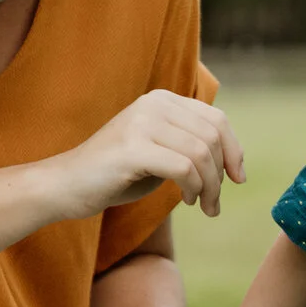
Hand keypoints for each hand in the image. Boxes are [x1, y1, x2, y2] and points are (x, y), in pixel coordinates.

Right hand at [53, 90, 245, 219]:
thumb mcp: (161, 152)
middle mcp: (154, 104)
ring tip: (203, 206)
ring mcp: (142, 122)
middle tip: (214, 202)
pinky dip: (193, 188)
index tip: (238, 178)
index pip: (216, 119)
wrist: (68, 186)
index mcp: (162, 100)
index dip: (234, 150)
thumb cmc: (117, 174)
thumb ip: (191, 146)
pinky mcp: (133, 148)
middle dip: (221, 174)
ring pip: (201, 153)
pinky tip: (187, 201)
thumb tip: (234, 159)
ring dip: (210, 186)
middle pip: (212, 136)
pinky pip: (184, 167)